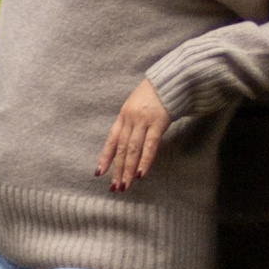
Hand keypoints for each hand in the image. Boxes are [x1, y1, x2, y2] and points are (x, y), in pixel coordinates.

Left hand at [100, 76, 171, 190]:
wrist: (170, 80)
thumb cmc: (153, 95)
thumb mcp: (136, 107)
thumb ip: (130, 124)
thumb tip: (125, 145)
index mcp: (123, 116)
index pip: (111, 140)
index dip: (105, 157)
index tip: (99, 173)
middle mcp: (130, 119)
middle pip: (121, 148)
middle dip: (117, 169)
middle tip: (114, 187)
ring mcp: (143, 121)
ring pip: (133, 149)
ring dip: (128, 169)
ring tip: (125, 185)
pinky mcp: (158, 122)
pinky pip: (150, 145)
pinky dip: (145, 160)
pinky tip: (141, 173)